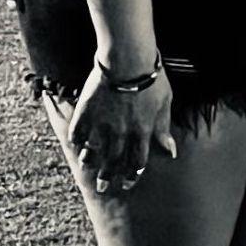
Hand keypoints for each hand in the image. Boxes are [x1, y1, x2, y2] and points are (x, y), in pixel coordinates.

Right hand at [67, 68, 176, 195]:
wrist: (128, 58)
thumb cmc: (152, 78)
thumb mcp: (165, 103)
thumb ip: (163, 129)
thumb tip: (171, 152)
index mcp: (141, 132)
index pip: (137, 162)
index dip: (132, 175)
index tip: (127, 184)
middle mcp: (121, 132)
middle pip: (113, 160)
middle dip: (108, 176)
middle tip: (102, 187)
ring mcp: (102, 123)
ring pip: (93, 150)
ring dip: (90, 161)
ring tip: (86, 166)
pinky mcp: (86, 111)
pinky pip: (77, 131)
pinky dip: (76, 139)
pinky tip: (75, 144)